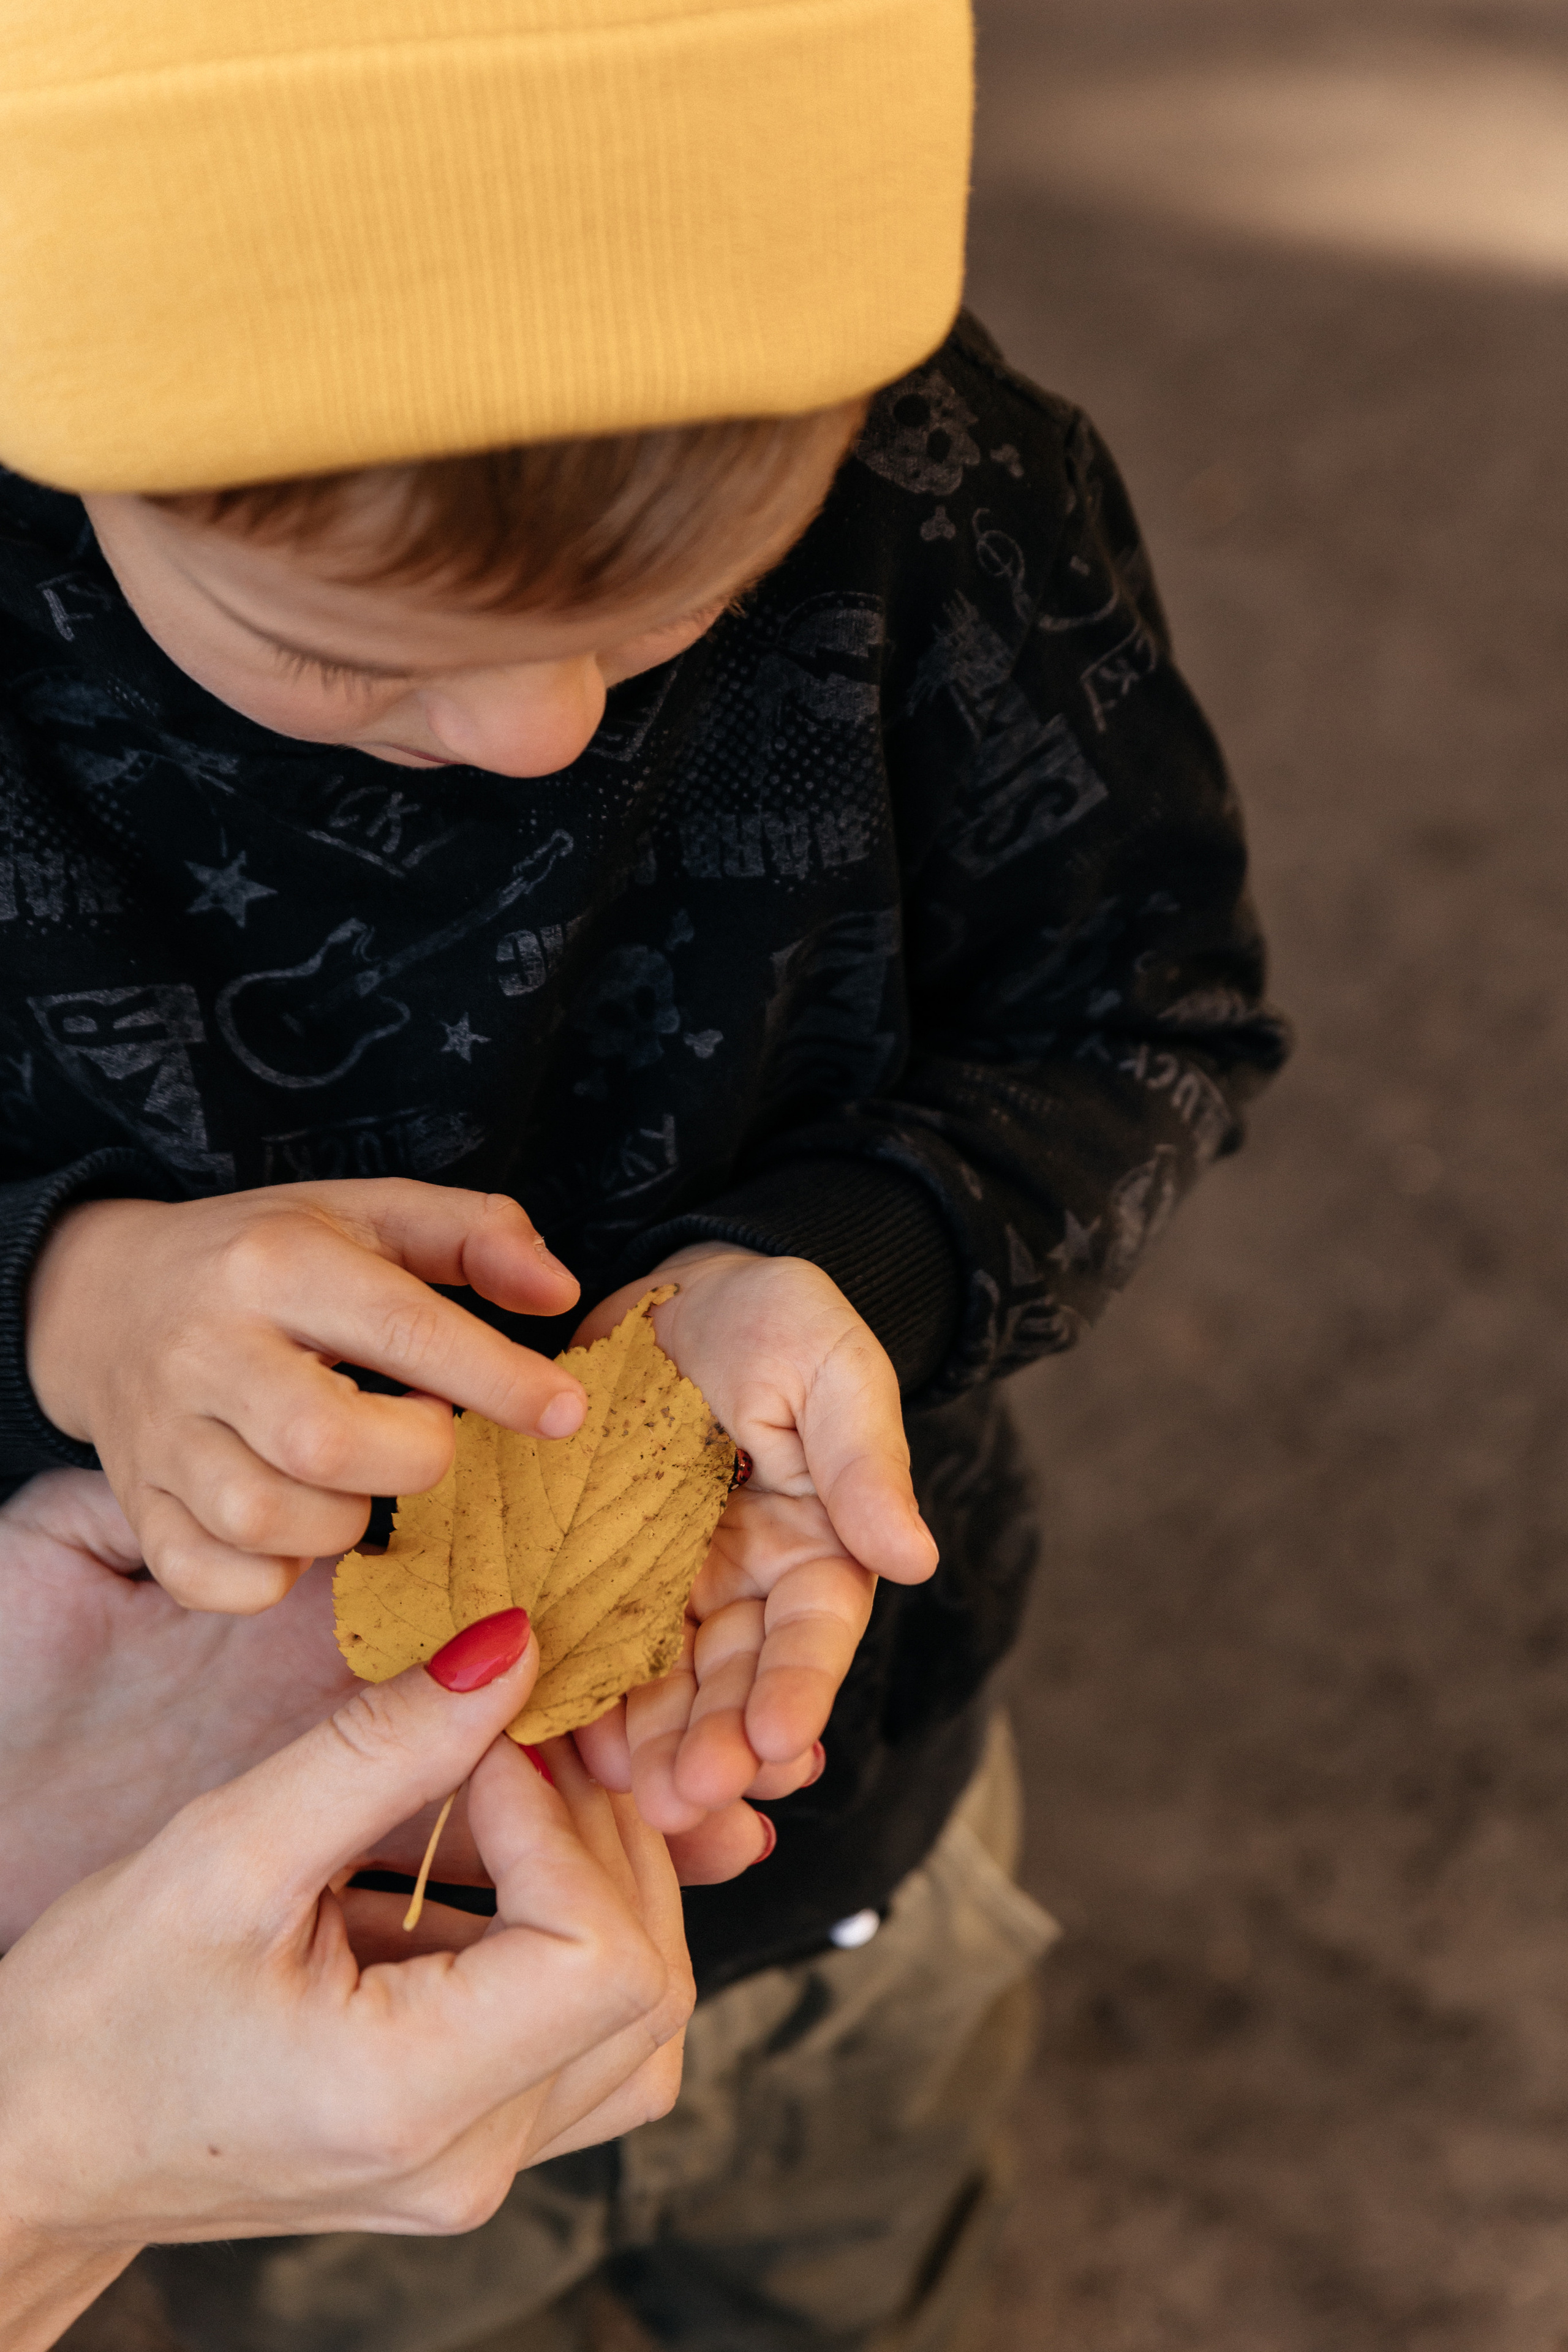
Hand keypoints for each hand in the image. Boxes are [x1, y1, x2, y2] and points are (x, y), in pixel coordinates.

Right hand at [0, 1609, 691, 2351]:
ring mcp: (479, 2168)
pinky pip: (584, 2037)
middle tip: (517, 1739)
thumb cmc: (95, 2015)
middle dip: (605, 1834)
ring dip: (603, 1880)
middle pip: (650, 1985)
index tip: (483, 1750)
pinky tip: (489, 1855)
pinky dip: (569, 1932)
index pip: (604, 1957)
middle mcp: (471, 2162)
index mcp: (411, 2103)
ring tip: (514, 1790)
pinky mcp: (471, 2143)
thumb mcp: (224, 1855)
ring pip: (640, 2018)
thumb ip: (381, 1750)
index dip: (566, 1825)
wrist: (34, 2149)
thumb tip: (512, 1646)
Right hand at [25, 1180, 587, 1613]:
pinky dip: (272, 1576)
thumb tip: (562, 1292)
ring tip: (357, 1475)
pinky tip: (298, 1527)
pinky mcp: (137, 1506)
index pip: (404, 1329)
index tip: (567, 1413)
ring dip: (345, 1519)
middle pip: (327, 1443)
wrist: (105, 1295)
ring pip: (268, 1520)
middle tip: (423, 1432)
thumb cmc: (269, 1257)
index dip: (500, 1380)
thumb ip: (477, 1235)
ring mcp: (162, 1435)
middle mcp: (208, 1348)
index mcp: (277, 1263)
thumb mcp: (370, 1214)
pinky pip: (212, 1580)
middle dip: (413, 1458)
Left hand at [571, 1249, 937, 1867]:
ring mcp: (664, 1593)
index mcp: (816, 1550)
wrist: (670, 1292)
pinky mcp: (589, 1579)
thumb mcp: (830, 1364)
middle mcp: (742, 1592)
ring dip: (644, 1747)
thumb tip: (917, 1557)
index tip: (775, 1743)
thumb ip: (865, 1458)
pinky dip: (571, 1697)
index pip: (811, 1637)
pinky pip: (580, 1648)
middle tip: (684, 1801)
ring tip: (623, 1796)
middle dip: (712, 1748)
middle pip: (730, 1685)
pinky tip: (553, 1742)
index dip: (796, 1693)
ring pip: (657, 1688)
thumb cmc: (768, 1318)